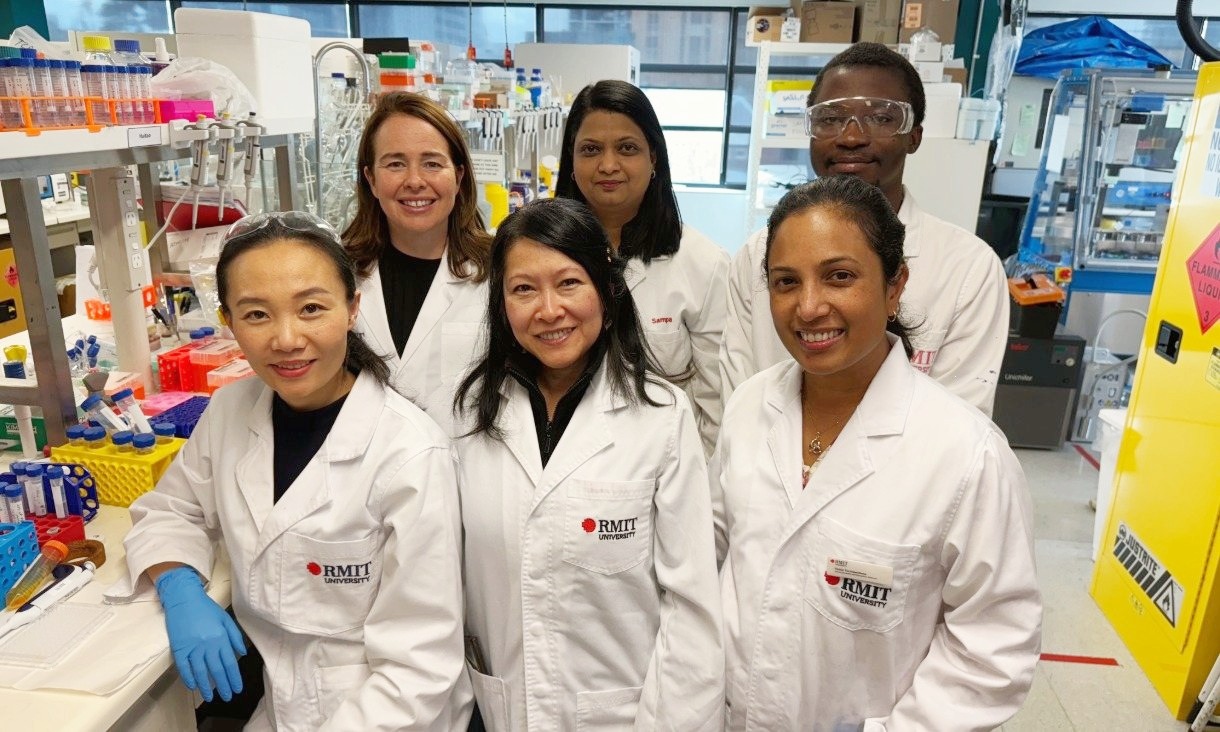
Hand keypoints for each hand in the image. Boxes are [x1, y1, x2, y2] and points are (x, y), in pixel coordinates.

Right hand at [154, 567, 245, 701]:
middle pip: (216, 670)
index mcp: (221, 638)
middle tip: (227, 697)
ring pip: (200, 672)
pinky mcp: (178, 648)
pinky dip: (188, 678)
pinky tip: (193, 686)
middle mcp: (207, 645)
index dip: (234, 678)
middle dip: (223, 686)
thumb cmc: (206, 608)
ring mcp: (192, 647)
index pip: (230, 663)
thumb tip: (242, 653)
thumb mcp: (225, 619)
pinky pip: (183, 667)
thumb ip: (235, 636)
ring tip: (209, 697)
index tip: (237, 688)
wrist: (184, 599)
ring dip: (205, 686)